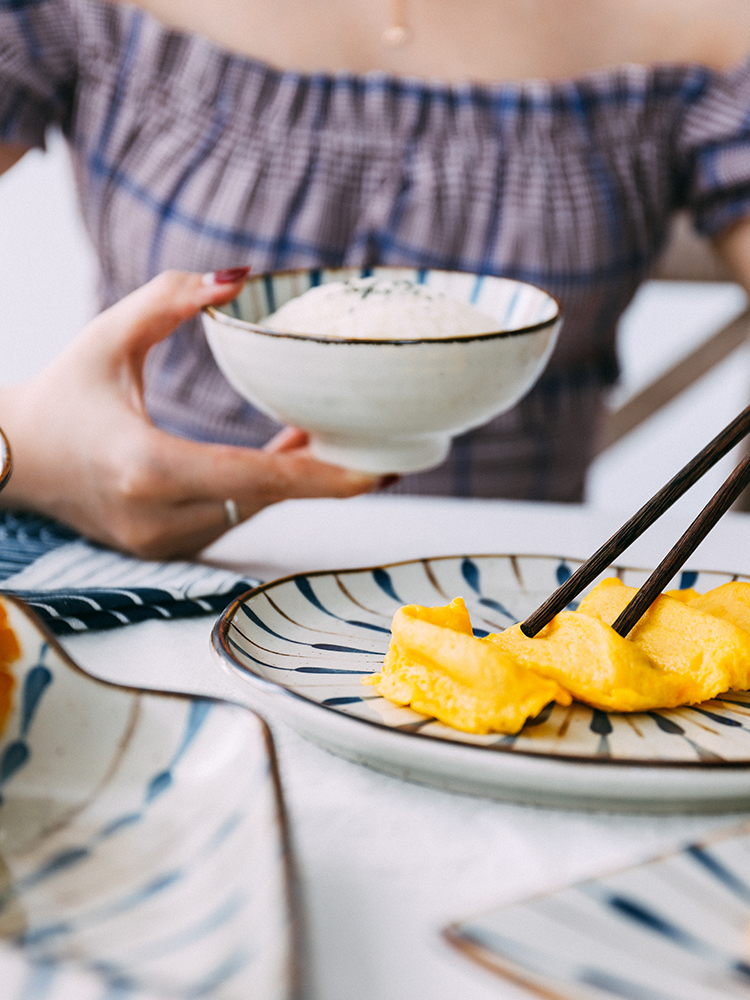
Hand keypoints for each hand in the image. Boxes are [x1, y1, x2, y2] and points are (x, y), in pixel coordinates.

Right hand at [0, 270, 378, 558]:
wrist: (8, 460)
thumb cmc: (60, 393)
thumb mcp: (109, 335)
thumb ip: (173, 298)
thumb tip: (243, 277)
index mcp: (146, 467)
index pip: (254, 478)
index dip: (322, 477)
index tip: (377, 473)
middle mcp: (157, 516)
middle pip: (265, 498)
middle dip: (322, 475)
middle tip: (377, 448)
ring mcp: (158, 541)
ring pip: (250, 510)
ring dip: (290, 479)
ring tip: (331, 439)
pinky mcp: (160, 548)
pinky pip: (230, 516)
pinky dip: (260, 489)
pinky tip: (287, 456)